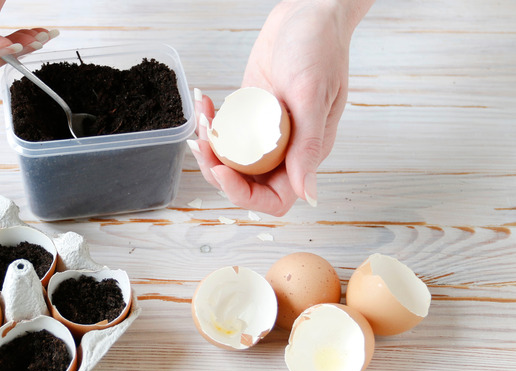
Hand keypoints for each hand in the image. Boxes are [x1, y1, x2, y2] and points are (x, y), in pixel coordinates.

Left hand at [190, 0, 372, 215]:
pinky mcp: (250, 111)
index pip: (274, 198)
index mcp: (305, 153)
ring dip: (210, 146)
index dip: (244, 194)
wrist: (309, 10)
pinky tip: (206, 102)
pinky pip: (226, 132)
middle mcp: (285, 148)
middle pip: (245, 183)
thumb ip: (308, 148)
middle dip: (217, 170)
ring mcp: (265, 131)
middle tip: (202, 141)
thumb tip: (309, 196)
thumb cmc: (321, 48)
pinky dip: (211, 123)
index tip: (222, 171)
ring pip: (231, 160)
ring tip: (203, 118)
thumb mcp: (312, 97)